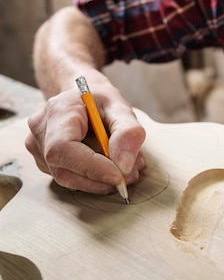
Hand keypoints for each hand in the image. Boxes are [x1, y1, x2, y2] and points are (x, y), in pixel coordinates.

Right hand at [25, 85, 145, 193]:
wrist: (84, 99)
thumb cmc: (101, 101)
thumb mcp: (121, 108)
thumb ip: (128, 132)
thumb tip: (124, 166)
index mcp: (58, 111)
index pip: (63, 148)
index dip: (90, 167)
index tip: (119, 176)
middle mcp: (41, 130)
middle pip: (63, 170)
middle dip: (100, 178)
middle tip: (130, 175)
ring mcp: (37, 147)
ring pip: (67, 178)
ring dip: (99, 181)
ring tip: (126, 169)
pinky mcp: (43, 161)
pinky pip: (68, 177)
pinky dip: (93, 178)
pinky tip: (110, 166)